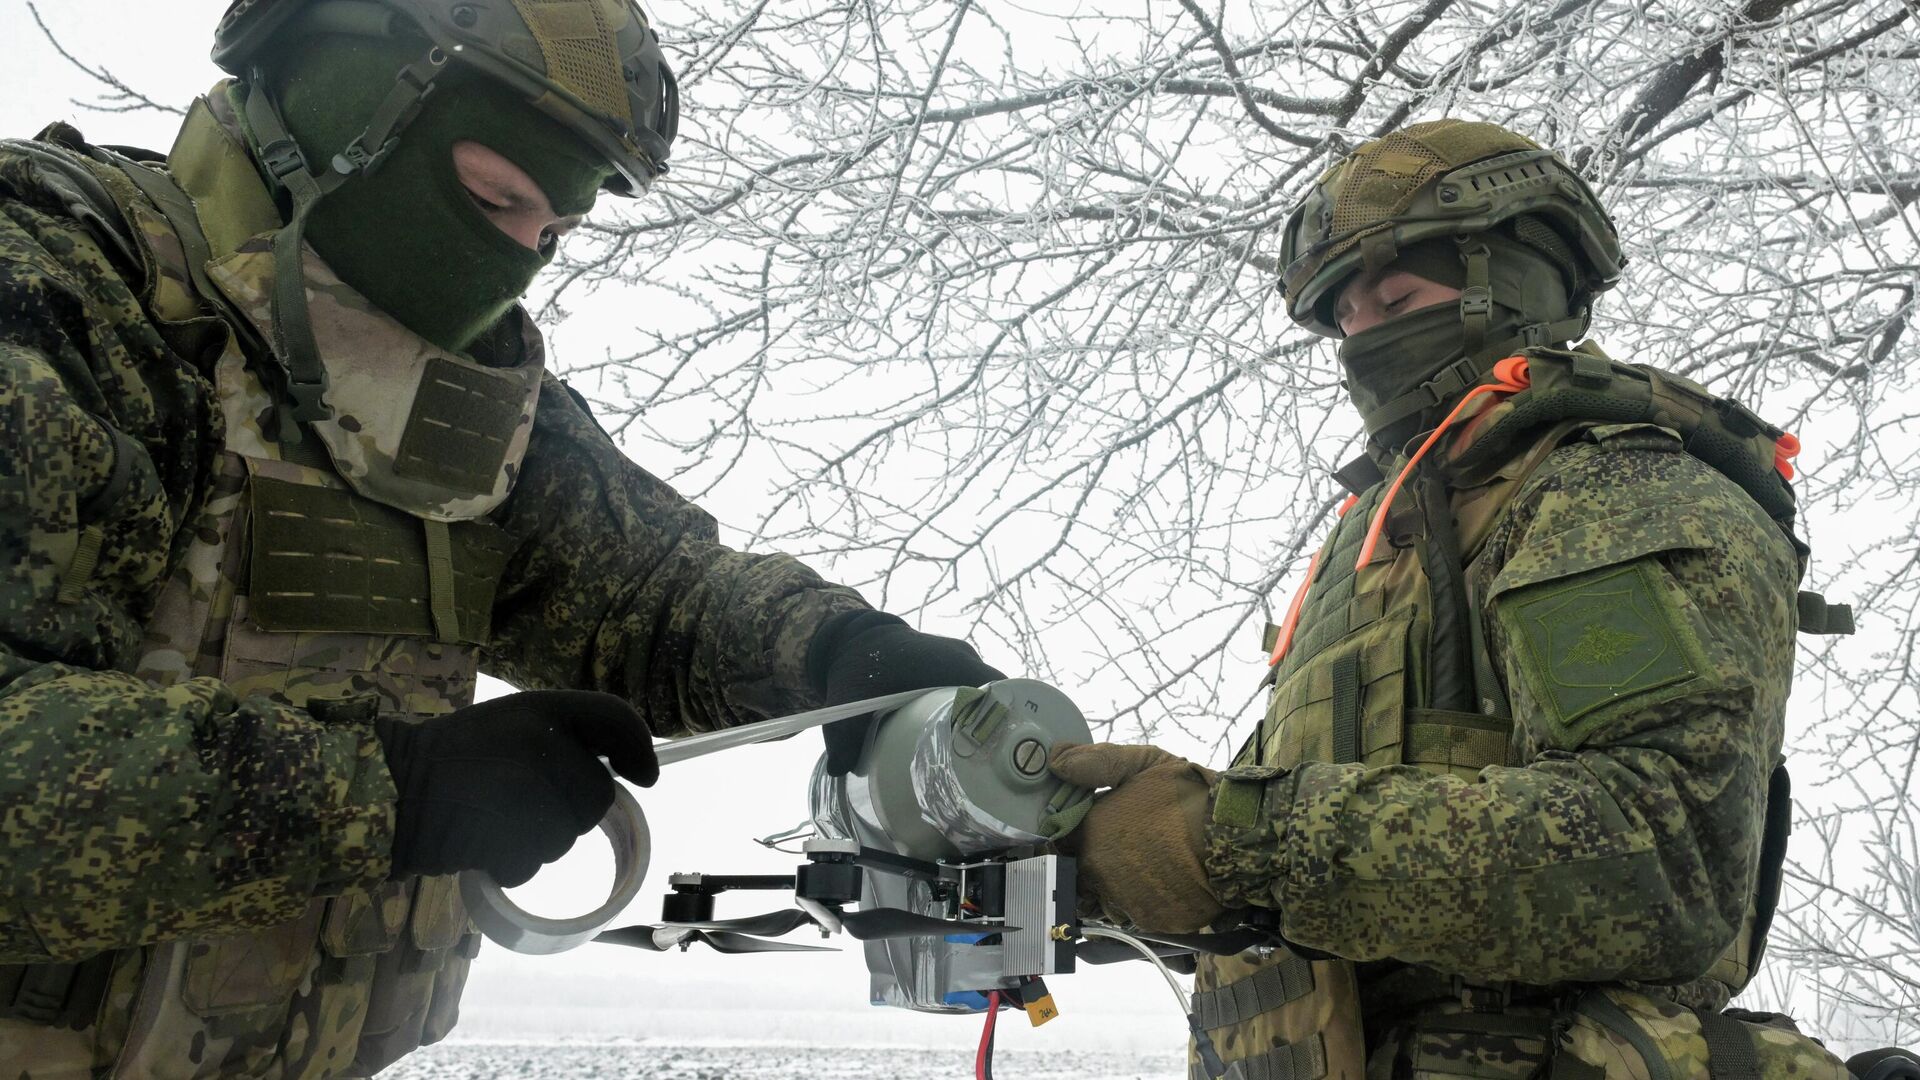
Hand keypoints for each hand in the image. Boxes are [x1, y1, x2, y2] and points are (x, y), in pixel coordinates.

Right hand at [374, 689, 657, 885]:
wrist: (391, 789)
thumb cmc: (453, 754)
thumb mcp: (513, 721)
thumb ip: (569, 735)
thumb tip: (637, 772)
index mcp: (542, 708)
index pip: (615, 718)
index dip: (638, 748)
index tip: (644, 775)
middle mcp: (541, 744)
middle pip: (596, 797)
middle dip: (570, 810)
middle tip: (521, 799)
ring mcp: (525, 793)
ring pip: (565, 836)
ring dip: (538, 839)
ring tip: (494, 816)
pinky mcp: (506, 837)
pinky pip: (532, 864)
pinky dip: (512, 863)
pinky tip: (482, 841)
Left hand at [809, 611, 1005, 773]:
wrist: (855, 636)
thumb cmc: (858, 665)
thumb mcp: (848, 701)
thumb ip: (844, 738)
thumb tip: (842, 771)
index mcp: (951, 664)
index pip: (999, 692)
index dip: (1006, 720)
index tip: (1001, 751)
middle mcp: (964, 659)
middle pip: (1001, 696)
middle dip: (1000, 727)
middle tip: (991, 763)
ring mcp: (962, 659)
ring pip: (991, 692)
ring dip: (989, 718)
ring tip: (981, 755)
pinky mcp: (955, 664)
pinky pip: (977, 687)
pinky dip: (978, 709)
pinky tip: (967, 737)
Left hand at [1048, 742, 1224, 933]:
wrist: (1234, 836)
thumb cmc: (1188, 796)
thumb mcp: (1143, 764)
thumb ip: (1097, 762)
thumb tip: (1055, 760)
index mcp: (1090, 832)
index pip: (1060, 844)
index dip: (1071, 838)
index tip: (1086, 833)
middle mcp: (1098, 871)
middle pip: (1080, 875)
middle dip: (1093, 865)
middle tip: (1125, 849)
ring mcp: (1123, 900)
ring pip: (1105, 900)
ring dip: (1117, 889)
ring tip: (1147, 867)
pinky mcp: (1151, 921)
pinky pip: (1136, 916)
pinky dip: (1146, 903)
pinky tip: (1165, 883)